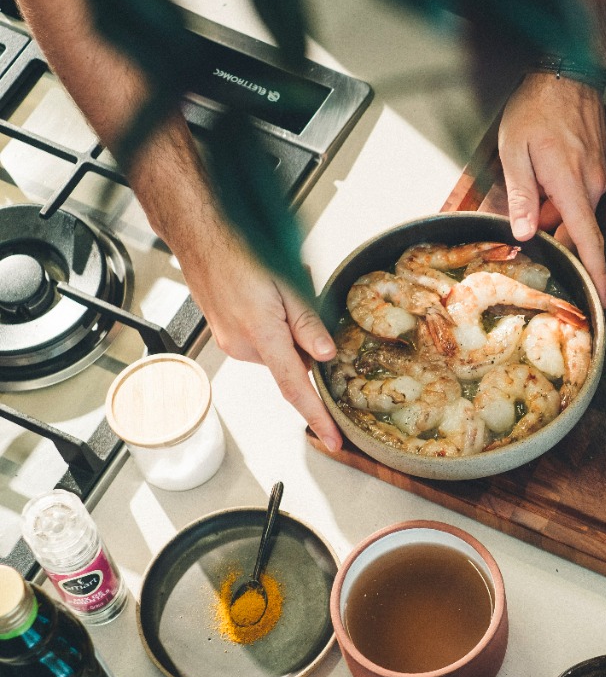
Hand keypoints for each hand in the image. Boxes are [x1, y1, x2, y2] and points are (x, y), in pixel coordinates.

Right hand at [181, 233, 342, 451]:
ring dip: (289, 336)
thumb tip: (327, 356)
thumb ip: (308, 325)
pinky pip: (263, 344)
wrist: (200, 236)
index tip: (334, 440)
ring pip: (278, 354)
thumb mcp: (288, 285)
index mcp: (261, 335)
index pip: (296, 388)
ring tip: (281, 296)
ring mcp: (232, 343)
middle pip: (291, 367)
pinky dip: (274, 331)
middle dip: (307, 349)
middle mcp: (243, 346)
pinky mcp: (226, 336)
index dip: (318, 417)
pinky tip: (268, 301)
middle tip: (303, 308)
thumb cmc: (240, 251)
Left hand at [495, 72, 605, 305]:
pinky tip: (542, 172)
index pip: (588, 240)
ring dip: (552, 208)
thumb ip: (521, 196)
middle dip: (551, 229)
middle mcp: (593, 185)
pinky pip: (578, 195)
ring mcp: (598, 176)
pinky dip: (559, 194)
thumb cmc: (536, 108)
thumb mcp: (515, 151)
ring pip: (574, 211)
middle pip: (575, 228)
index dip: (595, 273)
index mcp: (572, 185)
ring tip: (530, 177)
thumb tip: (526, 234)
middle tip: (525, 213)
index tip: (603, 299)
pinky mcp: (597, 167)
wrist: (565, 73)